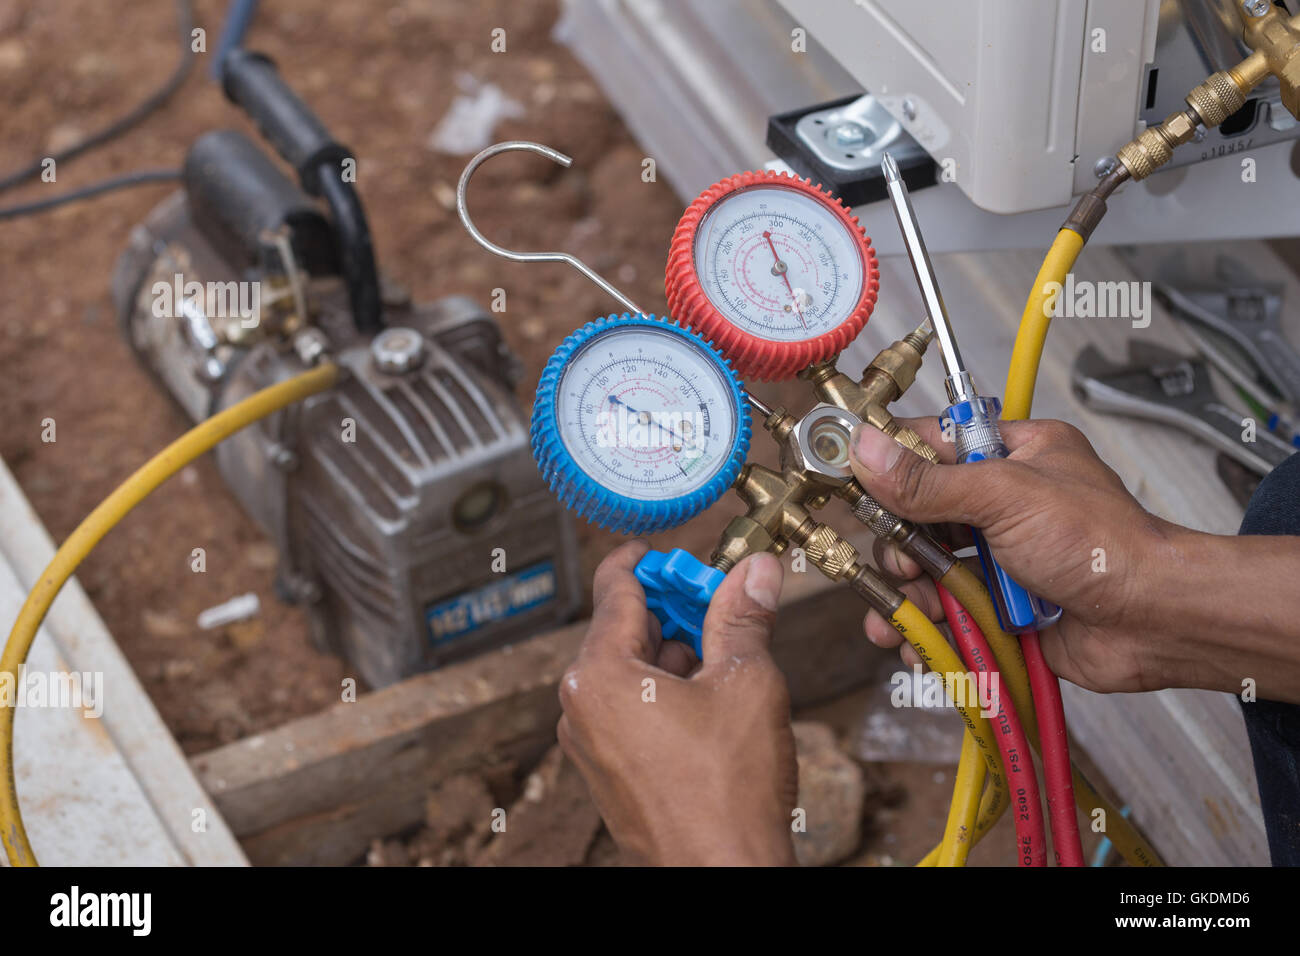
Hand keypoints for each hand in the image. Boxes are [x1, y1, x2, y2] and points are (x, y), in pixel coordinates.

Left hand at [556, 541, 797, 865]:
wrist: (723, 873)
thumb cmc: (728, 792)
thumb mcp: (746, 684)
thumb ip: (744, 618)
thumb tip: (756, 571)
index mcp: (601, 676)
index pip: (615, 589)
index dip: (647, 561)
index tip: (667, 550)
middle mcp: (582, 707)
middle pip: (622, 629)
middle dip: (671, 610)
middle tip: (717, 599)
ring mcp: (591, 744)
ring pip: (628, 672)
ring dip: (673, 652)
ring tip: (724, 650)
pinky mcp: (608, 771)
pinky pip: (628, 709)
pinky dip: (662, 691)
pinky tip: (708, 697)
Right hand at [851, 417, 1178, 694]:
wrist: (1154, 623)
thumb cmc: (1103, 545)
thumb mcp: (1005, 497)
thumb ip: (929, 481)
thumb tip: (865, 450)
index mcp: (1013, 454)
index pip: (930, 444)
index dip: (887, 462)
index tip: (846, 479)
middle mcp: (1003, 503)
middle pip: (918, 515)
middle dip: (900, 546)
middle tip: (903, 565)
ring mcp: (1000, 557)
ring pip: (926, 569)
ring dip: (908, 595)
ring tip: (904, 617)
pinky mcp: (999, 605)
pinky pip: (945, 612)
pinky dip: (927, 630)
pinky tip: (914, 644)